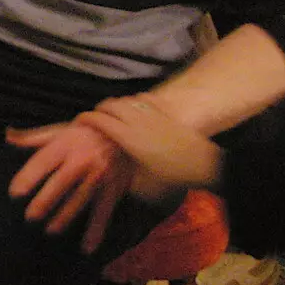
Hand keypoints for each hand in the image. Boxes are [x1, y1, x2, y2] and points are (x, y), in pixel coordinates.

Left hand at [7, 120, 132, 253]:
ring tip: (50, 231)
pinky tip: (87, 248)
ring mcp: (99, 177)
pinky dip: (96, 231)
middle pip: (61, 182)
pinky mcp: (112, 190)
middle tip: (30, 217)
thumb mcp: (58, 131)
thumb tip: (7, 135)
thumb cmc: (83, 135)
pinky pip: (104, 213)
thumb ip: (33, 138)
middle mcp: (82, 161)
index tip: (14, 193)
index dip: (28, 177)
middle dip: (45, 201)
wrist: (122, 135)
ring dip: (66, 217)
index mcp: (65, 145)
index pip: (43, 161)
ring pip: (80, 199)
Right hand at [73, 96, 223, 204]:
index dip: (84, 119)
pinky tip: (137, 107)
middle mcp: (136, 121)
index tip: (78, 124)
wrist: (206, 165)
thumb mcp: (144, 186)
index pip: (98, 120)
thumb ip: (125, 180)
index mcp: (127, 137)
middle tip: (95, 119)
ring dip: (116, 104)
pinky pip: (145, 98)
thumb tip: (114, 180)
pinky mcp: (165, 113)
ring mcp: (152, 114)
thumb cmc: (173, 177)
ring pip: (126, 100)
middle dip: (98, 109)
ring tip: (114, 114)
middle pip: (109, 104)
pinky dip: (136, 100)